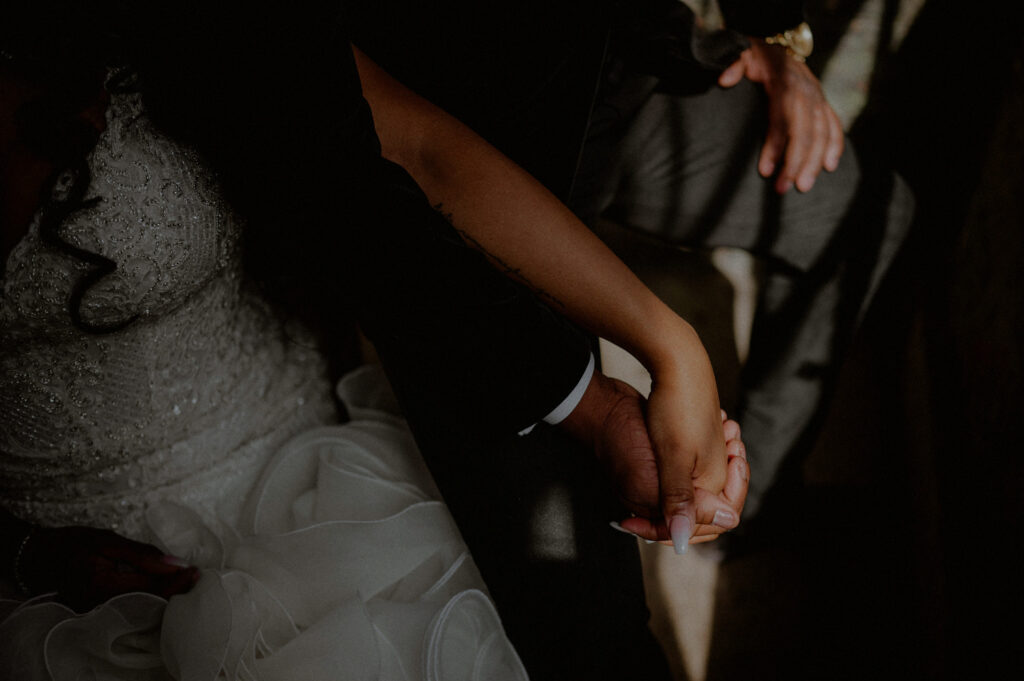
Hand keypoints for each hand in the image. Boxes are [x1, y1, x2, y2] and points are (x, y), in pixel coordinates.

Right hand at [18, 525, 198, 611]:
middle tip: (198, 575)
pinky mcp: (100, 609)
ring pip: (143, 606)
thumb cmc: (71, 543)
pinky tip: (165, 585)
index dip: (178, 582)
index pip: (152, 589)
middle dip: (177, 590)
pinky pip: (132, 606)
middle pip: (151, 602)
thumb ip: (142, 554)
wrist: (37, 557)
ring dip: (167, 594)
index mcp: (104, 586)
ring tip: (187, 579)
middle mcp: (102, 605)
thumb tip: (177, 563)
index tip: (197, 570)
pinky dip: (152, 595)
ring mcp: (100, 611)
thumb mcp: (107, 540)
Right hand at [561, 371, 746, 549]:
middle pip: (714, 506)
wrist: (603, 409)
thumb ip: (690, 498)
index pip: (711, 523)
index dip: (729, 497)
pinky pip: (699, 469)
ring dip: (724, 461)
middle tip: (734, 450)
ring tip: (730, 435)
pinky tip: (719, 431)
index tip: (735, 464)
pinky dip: (714, 452)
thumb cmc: (625, 437)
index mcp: (663, 512)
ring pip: (710, 486)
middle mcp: (665, 504)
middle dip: (730, 478)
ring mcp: (664, 485)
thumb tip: (729, 521)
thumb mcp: (663, 467)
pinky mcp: (665, 467)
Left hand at [718, 39, 843, 193]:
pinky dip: (835, 145)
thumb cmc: (753, 56)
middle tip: (783, 189)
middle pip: (805, 132)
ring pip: (822, 133)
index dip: (775, 145)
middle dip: (795, 163)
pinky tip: (829, 167)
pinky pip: (834, 124)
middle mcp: (805, 91)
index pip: (781, 119)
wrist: (775, 41)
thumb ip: (732, 64)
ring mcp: (817, 96)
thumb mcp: (741, 54)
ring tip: (803, 186)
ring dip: (814, 161)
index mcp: (784, 82)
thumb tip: (724, 81)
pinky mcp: (823, 102)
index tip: (765, 170)